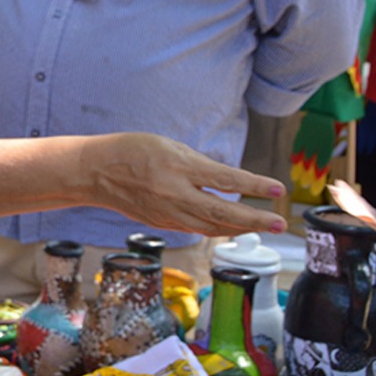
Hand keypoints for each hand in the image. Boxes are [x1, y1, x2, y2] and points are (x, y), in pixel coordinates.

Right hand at [84, 132, 287, 236]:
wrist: (95, 172)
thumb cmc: (131, 151)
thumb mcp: (169, 147)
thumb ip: (198, 166)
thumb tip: (228, 183)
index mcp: (178, 168)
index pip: (225, 180)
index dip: (255, 186)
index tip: (278, 189)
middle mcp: (175, 194)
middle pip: (223, 213)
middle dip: (256, 219)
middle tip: (280, 222)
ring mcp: (168, 213)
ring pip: (213, 226)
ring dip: (241, 227)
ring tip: (264, 226)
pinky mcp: (162, 223)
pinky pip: (196, 228)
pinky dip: (217, 228)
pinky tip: (230, 227)